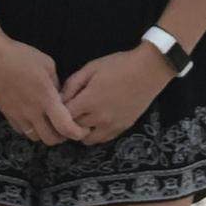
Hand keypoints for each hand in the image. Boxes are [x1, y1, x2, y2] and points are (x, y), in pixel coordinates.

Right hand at [0, 35, 85, 144]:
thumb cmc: (21, 56)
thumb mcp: (47, 63)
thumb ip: (56, 83)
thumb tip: (58, 95)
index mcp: (46, 99)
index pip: (65, 126)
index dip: (76, 133)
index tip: (82, 130)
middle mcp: (33, 112)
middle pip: (50, 139)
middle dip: (61, 137)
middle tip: (65, 126)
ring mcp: (18, 116)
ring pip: (35, 138)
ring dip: (45, 134)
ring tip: (48, 123)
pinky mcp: (7, 115)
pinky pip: (22, 131)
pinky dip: (31, 129)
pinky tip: (33, 118)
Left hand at [60, 46, 174, 145]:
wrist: (148, 71)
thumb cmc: (118, 65)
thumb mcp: (91, 67)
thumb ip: (72, 84)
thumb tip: (59, 98)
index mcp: (89, 101)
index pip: (63, 116)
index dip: (58, 111)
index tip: (58, 104)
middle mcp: (99, 118)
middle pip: (74, 128)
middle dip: (68, 121)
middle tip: (69, 110)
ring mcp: (111, 126)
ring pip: (87, 139)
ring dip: (81, 131)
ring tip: (82, 117)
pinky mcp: (122, 129)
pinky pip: (102, 139)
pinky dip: (95, 133)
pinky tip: (96, 121)